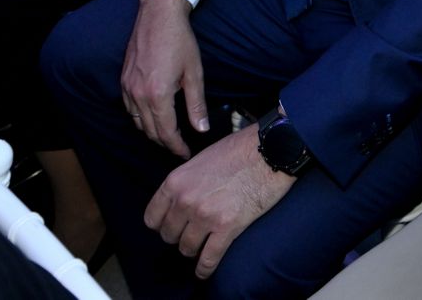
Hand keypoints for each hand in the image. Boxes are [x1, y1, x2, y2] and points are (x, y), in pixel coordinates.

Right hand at [121, 0, 207, 157]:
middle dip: (165, 143)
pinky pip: (129, 108)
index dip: (176, 146)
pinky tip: (152, 116)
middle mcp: (138, 94)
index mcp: (157, 94)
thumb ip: (196, 104)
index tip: (185, 153)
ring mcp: (128, 87)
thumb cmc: (179, 40)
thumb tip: (201, 128)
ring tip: (167, 135)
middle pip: (150, 131)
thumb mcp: (194, 73)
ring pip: (137, 122)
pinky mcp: (123, 80)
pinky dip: (140, 118)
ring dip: (151, 132)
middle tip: (178, 148)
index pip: (166, 132)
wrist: (158, 15)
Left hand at [144, 126, 295, 278]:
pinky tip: (204, 271)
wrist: (270, 150)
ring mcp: (205, 216)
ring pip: (186, 249)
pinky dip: (205, 269)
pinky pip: (208, 259)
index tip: (172, 226)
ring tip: (202, 246)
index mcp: (176, 182)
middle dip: (179, 236)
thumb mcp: (200, 160)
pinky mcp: (227, 227)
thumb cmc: (238, 150)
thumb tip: (180, 200)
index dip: (162, 225)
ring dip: (194, 250)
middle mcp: (185, 201)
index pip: (152, 218)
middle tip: (191, 234)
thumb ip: (185, 182)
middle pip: (169, 235)